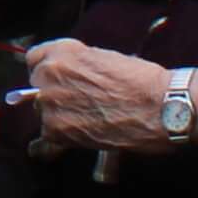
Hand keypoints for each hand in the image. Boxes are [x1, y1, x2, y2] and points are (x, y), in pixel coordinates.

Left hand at [17, 39, 192, 152]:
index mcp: (64, 51)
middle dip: (52, 94)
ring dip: (56, 118)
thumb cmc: (144, 82)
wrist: (162, 107)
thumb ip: (80, 64)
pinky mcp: (58, 130)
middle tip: (74, 104)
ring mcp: (51, 102)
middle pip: (36, 86)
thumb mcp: (106, 58)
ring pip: (41, 112)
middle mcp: (51, 73)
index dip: (46, 70)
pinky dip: (50, 145)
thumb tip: (71, 75)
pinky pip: (43, 140)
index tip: (52, 79)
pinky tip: (53, 146)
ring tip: (80, 123)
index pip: (35, 58)